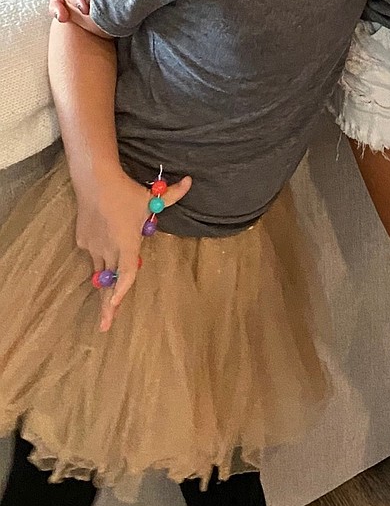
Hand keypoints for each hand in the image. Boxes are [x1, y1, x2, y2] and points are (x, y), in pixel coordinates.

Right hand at [75, 167, 191, 330]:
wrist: (94, 180)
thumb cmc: (126, 191)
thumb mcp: (151, 196)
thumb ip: (172, 194)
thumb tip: (190, 181)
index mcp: (127, 243)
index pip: (126, 272)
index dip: (123, 289)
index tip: (117, 303)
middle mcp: (109, 249)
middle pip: (109, 282)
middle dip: (108, 304)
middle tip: (106, 325)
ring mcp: (93, 246)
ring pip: (100, 270)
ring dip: (103, 285)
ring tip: (106, 304)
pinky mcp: (82, 240)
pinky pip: (93, 252)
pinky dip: (99, 254)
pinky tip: (102, 242)